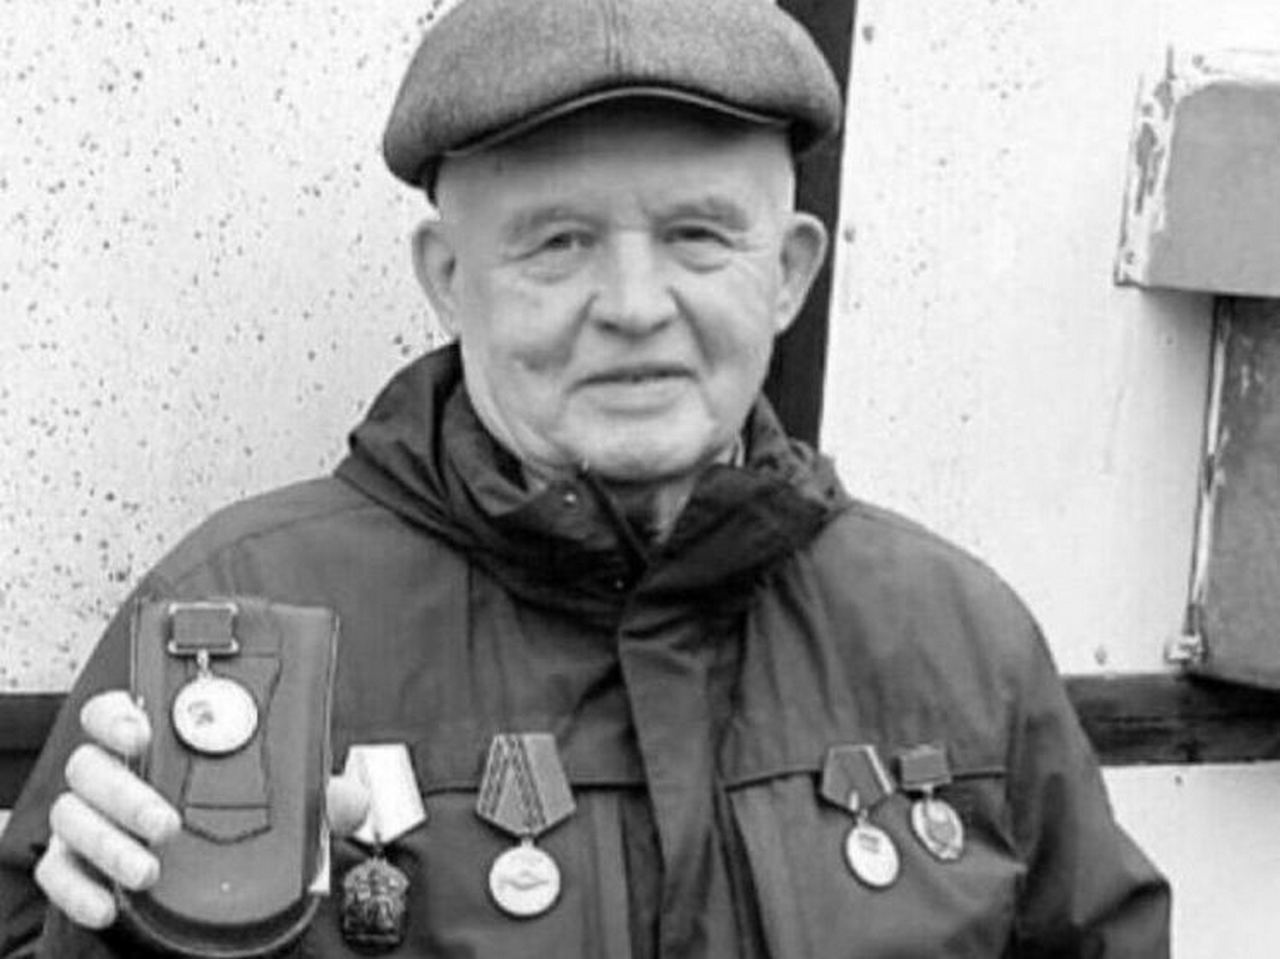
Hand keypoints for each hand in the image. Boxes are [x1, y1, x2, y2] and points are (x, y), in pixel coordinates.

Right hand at [34, 690, 370, 929]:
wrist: (209, 867)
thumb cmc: (232, 808)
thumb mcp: (277, 797)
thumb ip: (313, 793)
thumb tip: (354, 799)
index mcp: (153, 738)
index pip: (115, 709)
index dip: (120, 715)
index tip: (144, 731)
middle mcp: (111, 770)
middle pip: (90, 766)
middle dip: (125, 793)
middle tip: (167, 823)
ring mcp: (87, 816)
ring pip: (72, 818)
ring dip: (108, 845)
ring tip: (149, 871)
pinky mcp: (74, 862)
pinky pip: (58, 872)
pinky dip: (77, 890)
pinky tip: (110, 906)